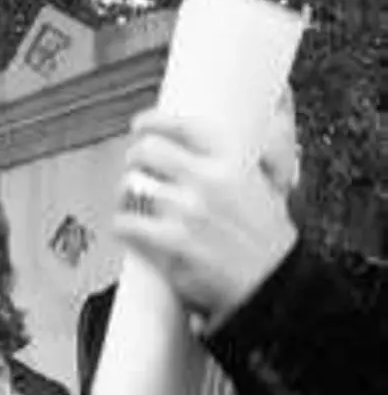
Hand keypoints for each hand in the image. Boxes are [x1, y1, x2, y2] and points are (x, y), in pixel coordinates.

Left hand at [112, 109, 298, 328]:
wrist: (272, 290)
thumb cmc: (269, 245)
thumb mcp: (273, 188)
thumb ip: (261, 152)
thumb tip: (274, 104)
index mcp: (234, 163)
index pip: (185, 127)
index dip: (155, 122)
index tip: (141, 126)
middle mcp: (209, 181)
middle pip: (148, 151)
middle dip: (134, 159)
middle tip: (134, 169)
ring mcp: (187, 211)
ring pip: (132, 185)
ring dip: (125, 193)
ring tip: (131, 200)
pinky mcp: (170, 241)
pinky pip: (126, 222)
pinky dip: (121, 224)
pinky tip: (127, 227)